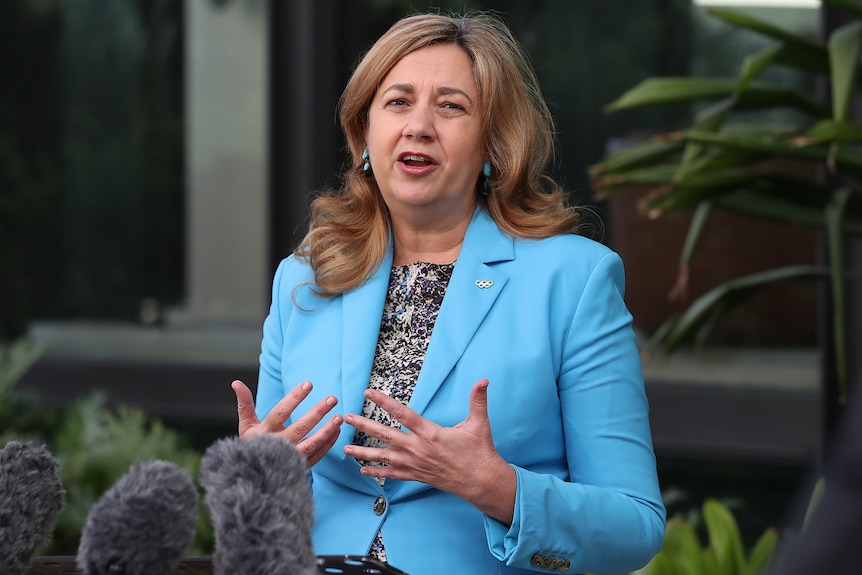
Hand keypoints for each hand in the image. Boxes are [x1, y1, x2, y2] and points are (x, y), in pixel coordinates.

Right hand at [232, 379, 342, 466]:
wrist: (252, 475)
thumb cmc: (251, 444)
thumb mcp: (246, 425)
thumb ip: (244, 403)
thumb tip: (236, 382)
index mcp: (264, 432)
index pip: (281, 412)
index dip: (295, 398)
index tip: (309, 384)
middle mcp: (278, 445)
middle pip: (300, 428)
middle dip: (317, 413)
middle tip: (332, 399)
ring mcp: (289, 458)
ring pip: (311, 444)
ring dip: (327, 430)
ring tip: (339, 417)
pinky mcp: (299, 467)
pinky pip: (317, 455)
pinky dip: (328, 443)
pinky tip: (337, 431)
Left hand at [343, 379, 515, 523]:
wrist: (481, 481)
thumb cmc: (480, 452)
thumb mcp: (479, 424)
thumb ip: (478, 400)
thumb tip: (483, 381)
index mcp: (431, 433)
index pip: (402, 414)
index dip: (384, 402)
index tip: (368, 393)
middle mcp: (419, 449)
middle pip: (386, 435)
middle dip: (364, 426)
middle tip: (347, 418)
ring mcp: (416, 464)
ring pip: (384, 457)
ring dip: (363, 452)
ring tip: (345, 448)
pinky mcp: (417, 476)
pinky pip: (393, 474)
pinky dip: (377, 472)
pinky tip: (362, 469)